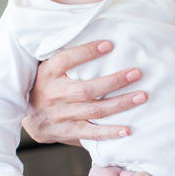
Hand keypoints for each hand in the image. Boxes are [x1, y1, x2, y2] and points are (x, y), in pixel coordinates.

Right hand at [23, 40, 147, 143]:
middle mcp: (53, 94)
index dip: (86, 52)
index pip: (66, 60)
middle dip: (114, 81)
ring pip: (94, 110)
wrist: (32, 120)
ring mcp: (61, 115)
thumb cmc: (48, 87)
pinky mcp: (68, 131)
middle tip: (137, 73)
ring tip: (142, 96)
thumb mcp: (49, 69)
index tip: (109, 45)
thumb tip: (103, 42)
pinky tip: (128, 130)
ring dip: (120, 103)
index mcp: (47, 74)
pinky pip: (91, 133)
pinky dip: (110, 132)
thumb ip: (68, 59)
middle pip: (87, 89)